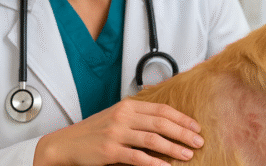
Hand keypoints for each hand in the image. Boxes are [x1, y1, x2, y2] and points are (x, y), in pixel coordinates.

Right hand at [33, 98, 203, 165]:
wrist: (67, 143)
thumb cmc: (96, 130)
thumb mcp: (118, 116)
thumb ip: (140, 116)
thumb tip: (167, 122)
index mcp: (128, 106)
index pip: (162, 109)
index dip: (181, 118)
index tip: (195, 126)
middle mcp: (124, 116)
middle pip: (161, 123)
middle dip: (183, 132)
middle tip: (198, 141)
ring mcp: (116, 133)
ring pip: (152, 140)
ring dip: (173, 148)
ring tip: (187, 154)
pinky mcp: (110, 151)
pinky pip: (137, 158)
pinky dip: (154, 163)